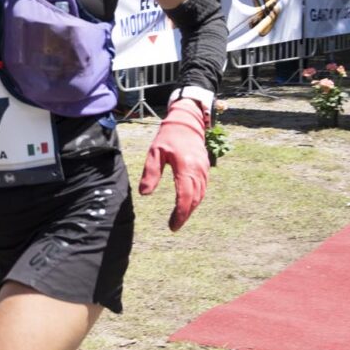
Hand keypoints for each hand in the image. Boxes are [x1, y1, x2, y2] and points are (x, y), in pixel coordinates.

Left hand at [139, 99, 207, 231]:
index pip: (185, 196)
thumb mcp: (154, 152)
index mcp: (186, 167)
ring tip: (179, 218)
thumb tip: (145, 194)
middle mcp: (198, 171)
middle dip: (185, 214)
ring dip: (191, 208)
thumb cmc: (168, 137)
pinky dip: (196, 199)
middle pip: (195, 199)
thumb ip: (151, 173)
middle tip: (174, 226)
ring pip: (200, 195)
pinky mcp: (205, 169)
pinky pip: (203, 188)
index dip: (180, 213)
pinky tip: (187, 204)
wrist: (186, 122)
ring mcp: (204, 170)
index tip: (172, 225)